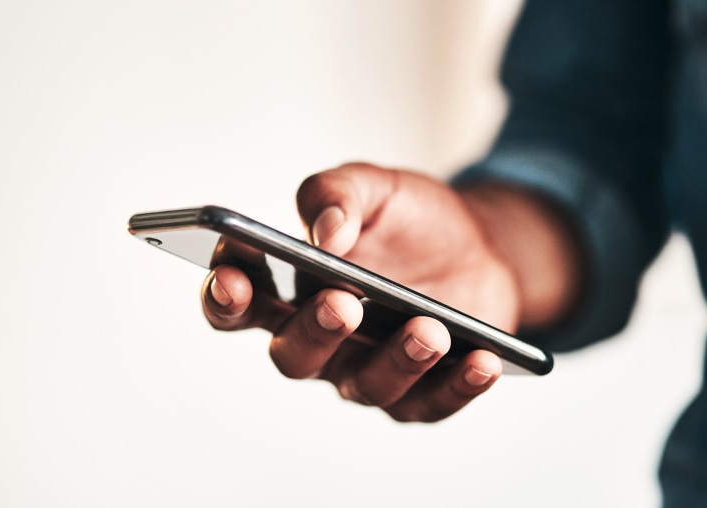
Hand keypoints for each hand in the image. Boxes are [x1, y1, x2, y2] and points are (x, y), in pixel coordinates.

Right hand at [202, 163, 581, 420]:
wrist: (477, 245)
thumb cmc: (410, 220)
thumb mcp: (374, 186)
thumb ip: (337, 194)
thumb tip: (324, 232)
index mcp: (292, 288)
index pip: (240, 302)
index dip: (225, 295)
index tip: (233, 277)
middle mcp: (321, 339)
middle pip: (293, 356)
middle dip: (313, 333)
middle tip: (341, 304)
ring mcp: (369, 369)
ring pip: (365, 386)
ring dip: (396, 361)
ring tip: (428, 329)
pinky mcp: (421, 392)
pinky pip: (432, 402)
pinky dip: (456, 385)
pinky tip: (481, 361)